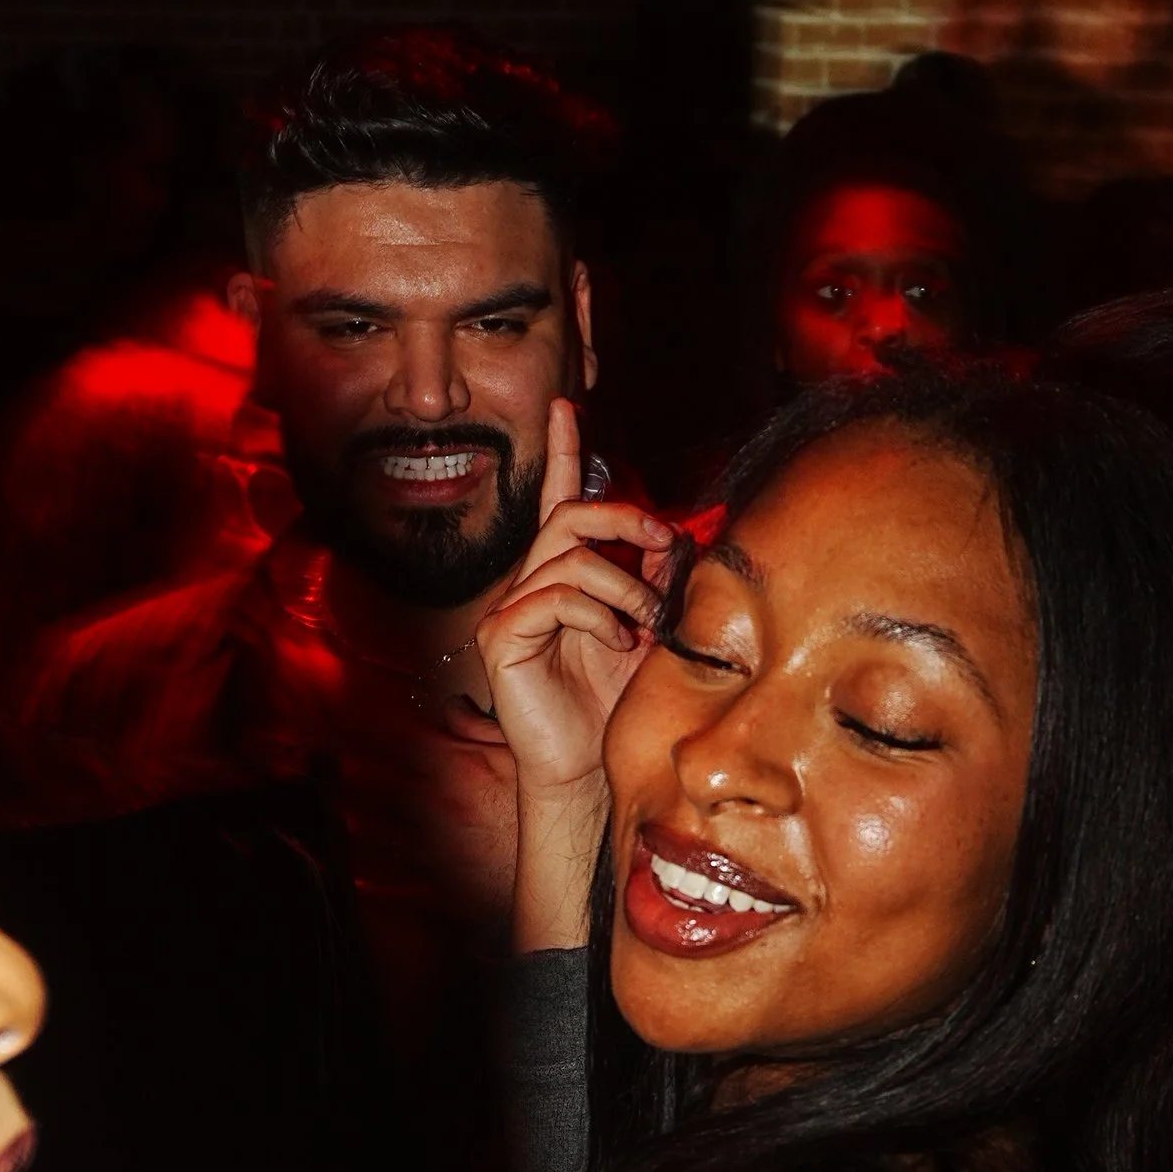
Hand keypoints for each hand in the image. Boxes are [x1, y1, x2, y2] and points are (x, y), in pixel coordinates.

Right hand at [478, 400, 673, 948]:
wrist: (590, 767)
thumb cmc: (616, 703)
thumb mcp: (649, 629)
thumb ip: (654, 580)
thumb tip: (670, 537)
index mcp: (566, 576)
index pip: (563, 502)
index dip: (565, 452)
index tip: (567, 404)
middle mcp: (533, 582)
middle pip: (572, 513)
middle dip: (623, 517)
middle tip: (660, 544)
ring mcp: (513, 608)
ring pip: (572, 556)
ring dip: (625, 588)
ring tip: (643, 629)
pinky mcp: (503, 637)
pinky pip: (555, 595)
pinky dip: (598, 616)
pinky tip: (612, 646)